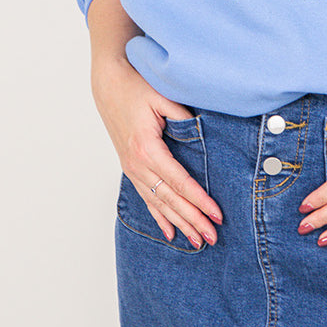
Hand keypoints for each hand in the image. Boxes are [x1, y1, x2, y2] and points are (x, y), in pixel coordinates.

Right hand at [92, 55, 221, 248]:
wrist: (109, 85)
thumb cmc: (136, 87)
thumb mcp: (163, 97)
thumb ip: (184, 118)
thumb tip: (203, 136)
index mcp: (147, 148)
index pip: (179, 181)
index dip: (199, 200)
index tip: (216, 214)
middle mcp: (138, 164)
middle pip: (170, 199)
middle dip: (192, 220)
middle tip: (213, 237)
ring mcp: (132, 169)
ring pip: (158, 203)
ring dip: (179, 223)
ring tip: (197, 241)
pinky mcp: (131, 168)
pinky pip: (146, 198)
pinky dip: (159, 217)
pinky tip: (170, 233)